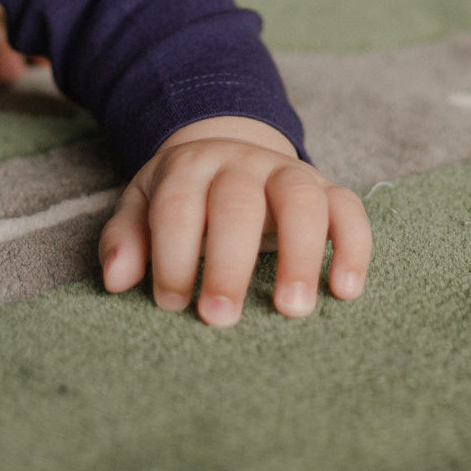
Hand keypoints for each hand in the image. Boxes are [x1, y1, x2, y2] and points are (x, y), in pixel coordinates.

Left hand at [98, 116, 370, 326]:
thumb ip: (126, 239)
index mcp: (190, 168)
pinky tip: (345, 291)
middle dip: (229, 263)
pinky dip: (353, 246)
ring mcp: (287, 173)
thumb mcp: (142, 206)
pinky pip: (349, 208)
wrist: (228, 151)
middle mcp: (241, 164)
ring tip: (292, 310)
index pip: (179, 207)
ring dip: (299, 254)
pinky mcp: (327, 188)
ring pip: (302, 199)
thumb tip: (117, 280)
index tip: (172, 304)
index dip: (174, 256)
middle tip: (220, 319)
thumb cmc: (181, 197)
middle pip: (238, 204)